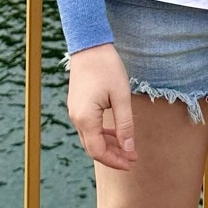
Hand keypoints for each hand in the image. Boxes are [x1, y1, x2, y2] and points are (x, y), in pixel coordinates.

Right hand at [67, 43, 137, 168]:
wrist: (89, 45)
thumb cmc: (107, 68)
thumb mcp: (121, 96)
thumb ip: (125, 125)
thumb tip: (128, 149)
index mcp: (86, 118)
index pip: (98, 151)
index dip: (115, 160)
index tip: (131, 162)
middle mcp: (76, 118)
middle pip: (93, 148)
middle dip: (113, 156)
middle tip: (132, 158)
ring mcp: (75, 112)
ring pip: (91, 138)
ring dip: (108, 145)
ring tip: (128, 147)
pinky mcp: (77, 105)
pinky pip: (89, 127)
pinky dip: (102, 134)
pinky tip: (116, 133)